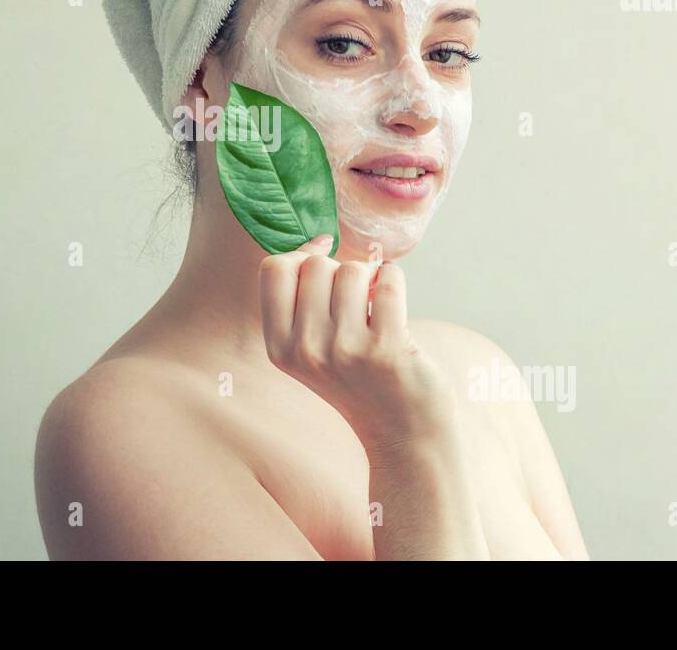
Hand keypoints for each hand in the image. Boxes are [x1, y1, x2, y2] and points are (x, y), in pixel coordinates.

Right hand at [257, 234, 458, 454]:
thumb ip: (302, 301)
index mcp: (280, 348)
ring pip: (352, 269)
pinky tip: (395, 310)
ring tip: (375, 309)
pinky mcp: (385, 348)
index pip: (273, 269)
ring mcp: (344, 350)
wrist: (403, 434)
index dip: (301, 254)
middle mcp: (306, 349)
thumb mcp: (312, 350)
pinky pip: (389, 279)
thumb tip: (319, 242)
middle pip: (315, 265)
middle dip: (341, 270)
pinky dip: (395, 282)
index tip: (325, 257)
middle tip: (357, 302)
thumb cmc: (361, 380)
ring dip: (370, 278)